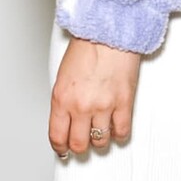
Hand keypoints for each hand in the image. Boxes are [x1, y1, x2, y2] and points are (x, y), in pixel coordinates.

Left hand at [49, 35, 141, 158]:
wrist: (109, 31)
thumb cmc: (87, 46)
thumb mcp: (63, 75)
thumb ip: (64, 100)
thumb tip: (66, 118)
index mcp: (62, 98)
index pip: (57, 136)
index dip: (60, 147)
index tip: (63, 149)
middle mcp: (81, 106)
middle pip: (79, 143)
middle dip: (79, 146)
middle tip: (82, 143)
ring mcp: (103, 106)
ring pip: (100, 140)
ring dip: (99, 140)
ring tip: (100, 132)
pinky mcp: (123, 102)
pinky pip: (121, 131)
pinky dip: (119, 135)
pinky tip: (116, 129)